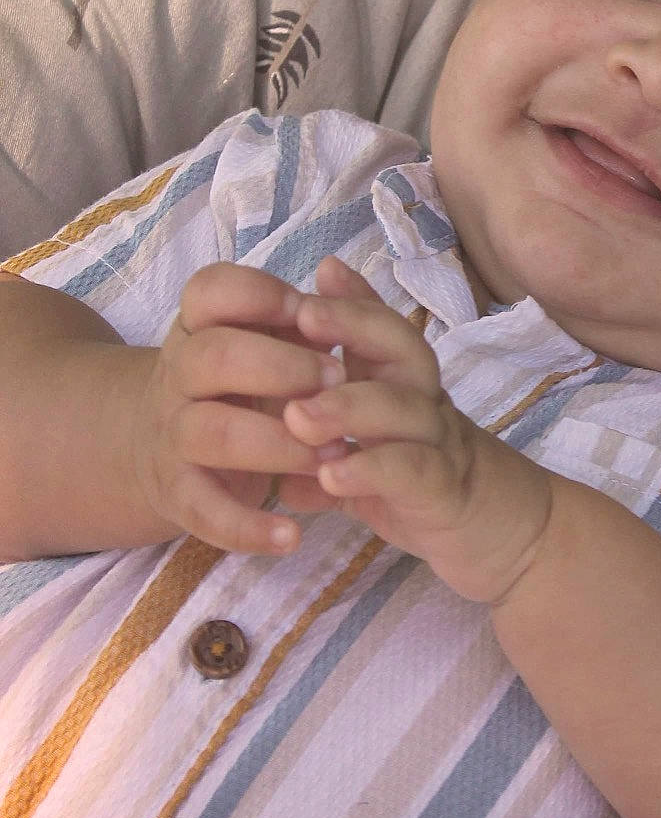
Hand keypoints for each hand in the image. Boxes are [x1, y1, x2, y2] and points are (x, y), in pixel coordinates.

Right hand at [133, 263, 350, 553]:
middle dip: (283, 367)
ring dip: (280, 444)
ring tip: (336, 453)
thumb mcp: (264, 340)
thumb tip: (338, 281)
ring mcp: (174, 434)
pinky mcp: (179, 493)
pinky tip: (292, 535)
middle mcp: (179, 374)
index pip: (211, 291)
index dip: (260, 296)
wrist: (165, 444)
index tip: (308, 312)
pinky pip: (205, 511)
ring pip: (212, 432)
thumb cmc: (240, 382)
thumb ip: (303, 317)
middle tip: (338, 379)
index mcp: (201, 326)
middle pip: (214, 357)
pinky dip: (248, 527)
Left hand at [283, 255, 554, 601]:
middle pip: (403, 348)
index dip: (352, 303)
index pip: (385, 329)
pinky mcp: (445, 492)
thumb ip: (325, 427)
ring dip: (348, 406)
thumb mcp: (370, 445)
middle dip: (353, 326)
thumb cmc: (422, 483)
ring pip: (404, 409)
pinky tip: (330, 476)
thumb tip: (266, 414)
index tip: (311, 284)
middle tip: (303, 317)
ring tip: (296, 416)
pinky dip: (370, 470)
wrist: (503, 534)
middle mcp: (426, 403)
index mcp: (405, 385)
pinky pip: (411, 472)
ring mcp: (439, 445)